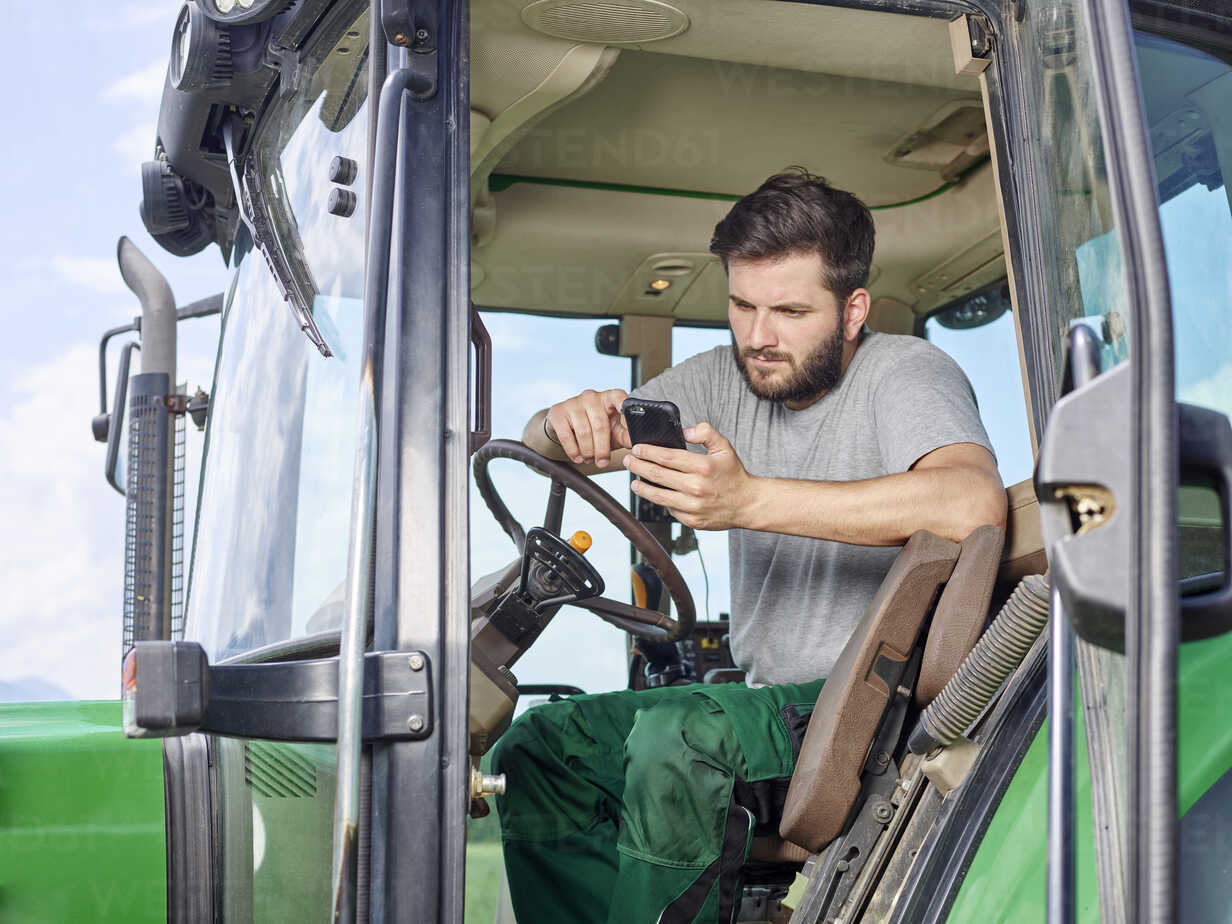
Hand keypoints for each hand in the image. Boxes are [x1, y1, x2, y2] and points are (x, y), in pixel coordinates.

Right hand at [545, 388, 631, 467]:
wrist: (567, 428)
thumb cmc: (595, 428)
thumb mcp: (613, 432)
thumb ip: (625, 436)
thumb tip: (636, 443)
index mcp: (609, 398)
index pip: (618, 397)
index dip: (622, 404)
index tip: (625, 412)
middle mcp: (592, 396)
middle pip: (600, 425)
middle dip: (602, 449)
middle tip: (602, 462)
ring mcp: (574, 402)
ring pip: (584, 432)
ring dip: (588, 451)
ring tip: (590, 460)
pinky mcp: (558, 412)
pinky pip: (566, 435)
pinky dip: (573, 451)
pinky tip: (577, 458)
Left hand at [623, 422, 755, 529]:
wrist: (747, 504)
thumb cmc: (734, 475)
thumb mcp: (724, 448)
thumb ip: (705, 433)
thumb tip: (684, 431)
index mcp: (703, 467)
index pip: (667, 457)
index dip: (648, 452)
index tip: (637, 448)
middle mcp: (696, 487)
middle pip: (657, 475)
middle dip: (638, 466)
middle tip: (629, 461)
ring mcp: (692, 506)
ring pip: (658, 496)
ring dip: (642, 488)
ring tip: (634, 482)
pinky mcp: (691, 520)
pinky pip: (670, 509)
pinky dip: (661, 501)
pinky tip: (656, 494)